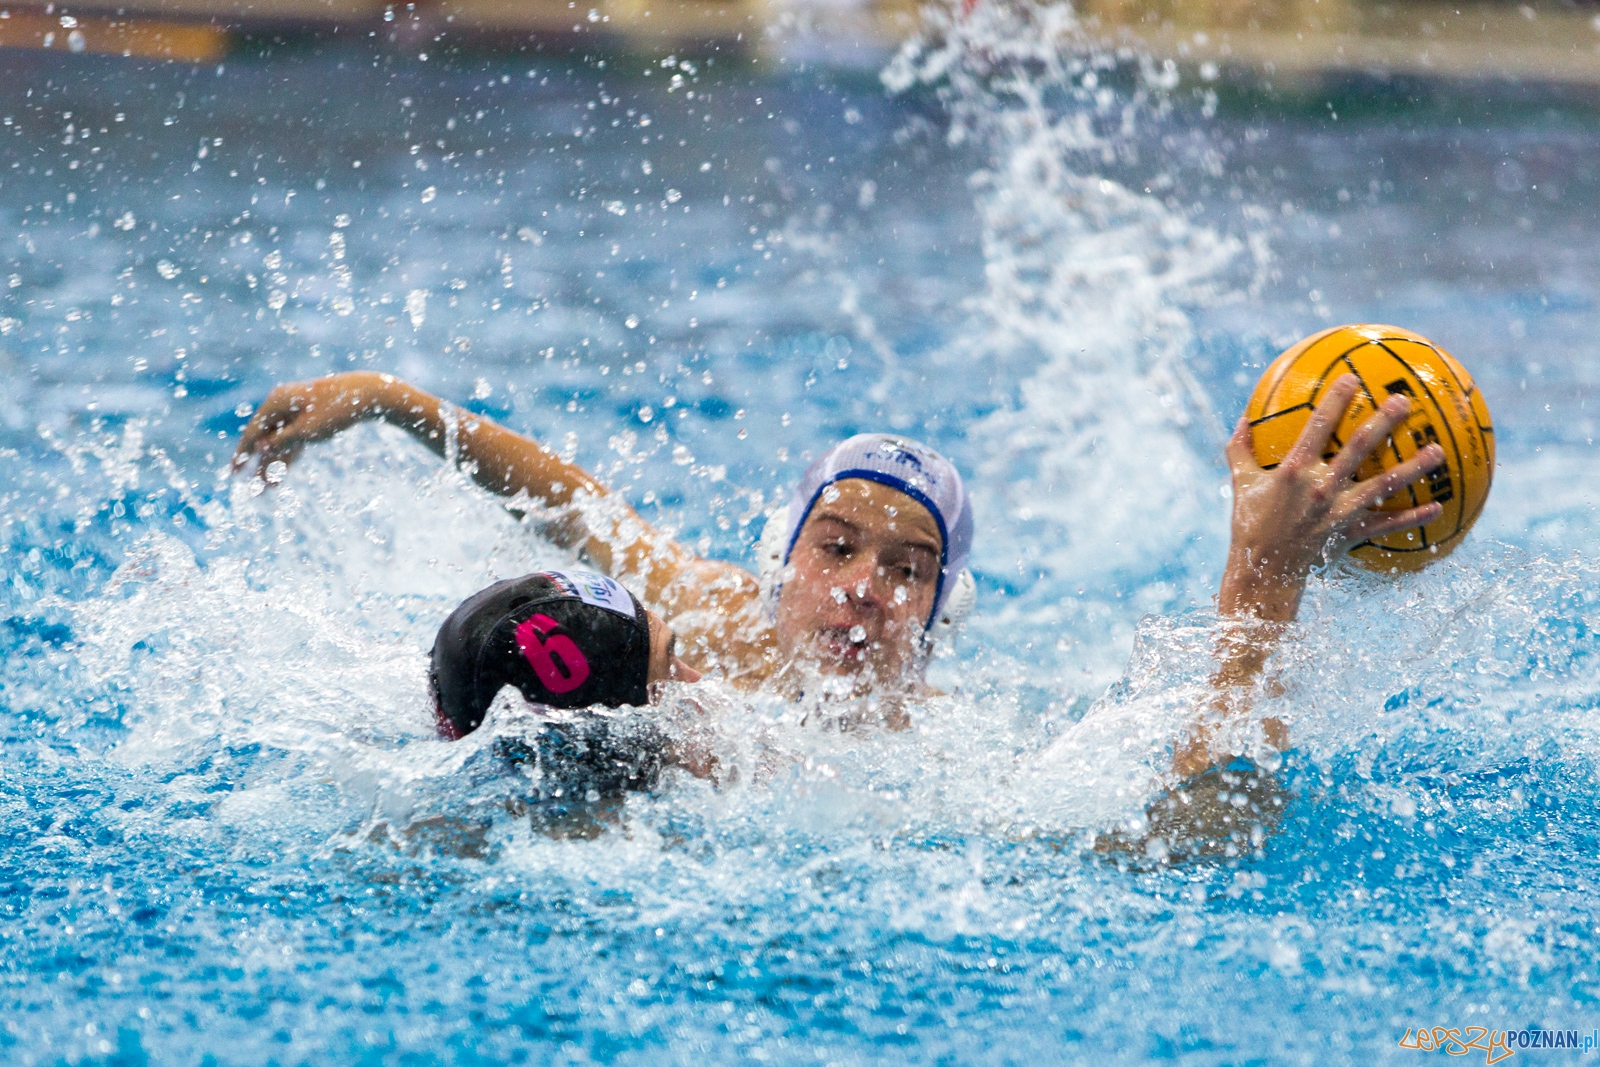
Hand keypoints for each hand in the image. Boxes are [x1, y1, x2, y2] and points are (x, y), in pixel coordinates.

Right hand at [232, 371, 396, 479]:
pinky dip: (287, 458)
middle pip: (264, 439)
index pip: (252, 431)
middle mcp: (282, 405)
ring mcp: (295, 412)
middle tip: (250, 489)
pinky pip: (292, 440)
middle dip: (258, 465)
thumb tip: (258, 448)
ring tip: (265, 490)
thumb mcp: (308, 431)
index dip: (241, 453)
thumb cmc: (336, 410)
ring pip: (278, 442)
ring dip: (272, 465)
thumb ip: (282, 441)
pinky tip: (280, 477)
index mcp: (276, 402)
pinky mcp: (308, 419)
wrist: (366, 395)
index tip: (232, 473)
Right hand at [1220, 374, 1445, 621]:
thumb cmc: (1249, 524)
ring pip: (1384, 485)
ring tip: (1437, 450)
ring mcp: (1340, 512)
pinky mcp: (1352, 533)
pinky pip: (1387, 524)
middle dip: (1383, 422)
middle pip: (1359, 448)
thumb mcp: (1241, 483)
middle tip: (1404, 401)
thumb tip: (1241, 419)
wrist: (1264, 571)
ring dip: (1413, 467)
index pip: (1317, 427)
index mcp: (1294, 471)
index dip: (1334, 401)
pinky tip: (1437, 506)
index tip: (1351, 378)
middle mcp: (1321, 488)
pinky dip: (1413, 517)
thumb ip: (1240, 449)